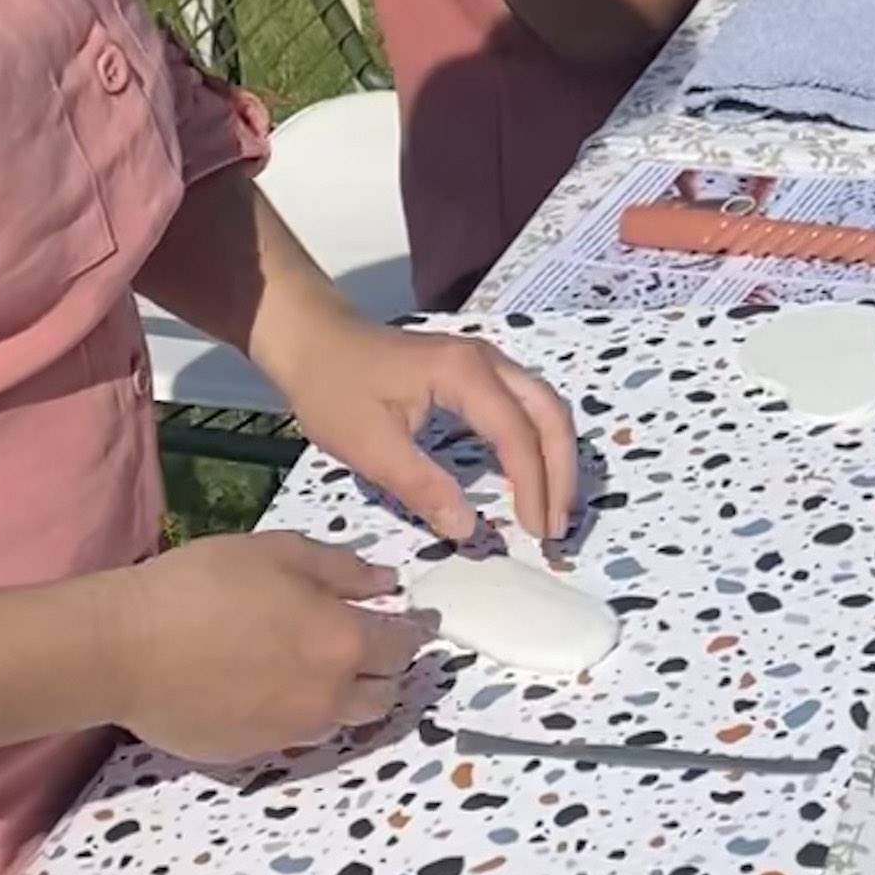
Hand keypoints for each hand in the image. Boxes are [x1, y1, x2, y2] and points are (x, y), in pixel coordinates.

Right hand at [109, 533, 431, 763]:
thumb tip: (387, 584)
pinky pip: (294, 735)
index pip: (403, 647)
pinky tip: (273, 688)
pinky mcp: (250, 753)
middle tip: (369, 645)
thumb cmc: (205, 585)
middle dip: (385, 670)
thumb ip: (344, 571)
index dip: (412, 631)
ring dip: (347, 697)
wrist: (128, 647)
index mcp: (343, 643)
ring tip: (323, 669)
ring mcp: (289, 731)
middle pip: (383, 695)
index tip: (413, 622)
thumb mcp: (282, 553)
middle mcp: (327, 697)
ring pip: (342, 721)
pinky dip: (300, 714)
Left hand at [268, 309, 581, 543]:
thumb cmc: (336, 390)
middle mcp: (488, 361)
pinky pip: (526, 405)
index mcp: (466, 375)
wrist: (314, 341)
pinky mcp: (476, 372)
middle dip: (560, 473)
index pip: (517, 434)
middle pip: (549, 414)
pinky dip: (539, 442)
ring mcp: (486, 363)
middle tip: (555, 527)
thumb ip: (422, 487)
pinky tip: (531, 475)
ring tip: (552, 507)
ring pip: (544, 407)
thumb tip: (468, 529)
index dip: (533, 486)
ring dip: (556, 456)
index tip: (534, 533)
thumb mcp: (370, 447)